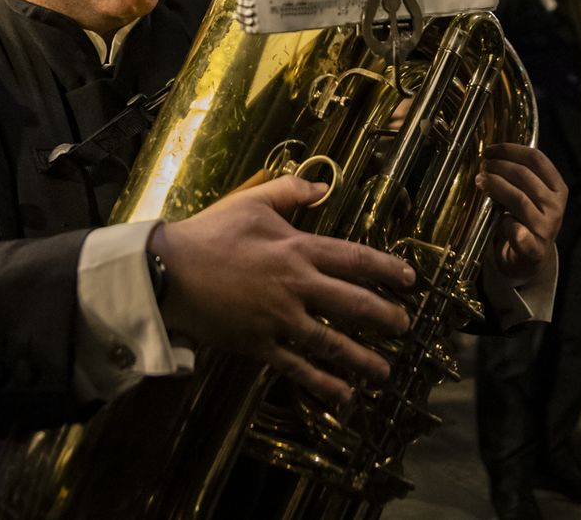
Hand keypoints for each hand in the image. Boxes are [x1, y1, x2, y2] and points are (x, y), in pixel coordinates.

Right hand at [149, 175, 413, 405]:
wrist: (170, 271)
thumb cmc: (209, 233)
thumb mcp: (252, 201)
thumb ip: (291, 190)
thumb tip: (323, 185)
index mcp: (298, 250)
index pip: (355, 259)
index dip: (387, 269)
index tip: (410, 279)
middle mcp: (296, 286)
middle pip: (353, 305)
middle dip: (385, 317)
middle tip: (404, 326)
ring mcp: (279, 319)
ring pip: (332, 343)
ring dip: (363, 359)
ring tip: (385, 371)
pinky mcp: (260, 344)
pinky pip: (297, 367)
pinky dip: (322, 384)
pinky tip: (344, 395)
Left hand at [477, 143, 566, 286]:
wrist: (531, 260)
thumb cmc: (527, 220)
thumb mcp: (532, 195)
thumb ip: (520, 176)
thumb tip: (492, 154)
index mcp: (558, 188)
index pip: (537, 159)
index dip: (511, 150)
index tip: (491, 150)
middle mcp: (556, 206)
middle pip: (525, 176)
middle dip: (498, 167)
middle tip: (482, 167)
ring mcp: (547, 228)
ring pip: (518, 199)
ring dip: (495, 186)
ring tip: (480, 181)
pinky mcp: (534, 249)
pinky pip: (516, 230)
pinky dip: (504, 223)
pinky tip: (498, 219)